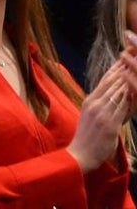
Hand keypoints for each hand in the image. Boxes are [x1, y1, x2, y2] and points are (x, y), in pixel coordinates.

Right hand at [68, 50, 136, 171]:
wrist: (80, 154)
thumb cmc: (86, 137)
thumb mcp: (90, 116)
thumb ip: (101, 105)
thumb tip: (112, 96)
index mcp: (89, 101)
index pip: (103, 81)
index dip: (114, 69)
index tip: (122, 59)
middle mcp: (94, 104)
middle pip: (111, 84)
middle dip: (122, 70)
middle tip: (130, 58)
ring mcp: (101, 113)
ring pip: (117, 93)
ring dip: (127, 80)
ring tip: (134, 68)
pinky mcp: (109, 124)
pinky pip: (122, 109)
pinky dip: (128, 98)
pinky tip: (133, 90)